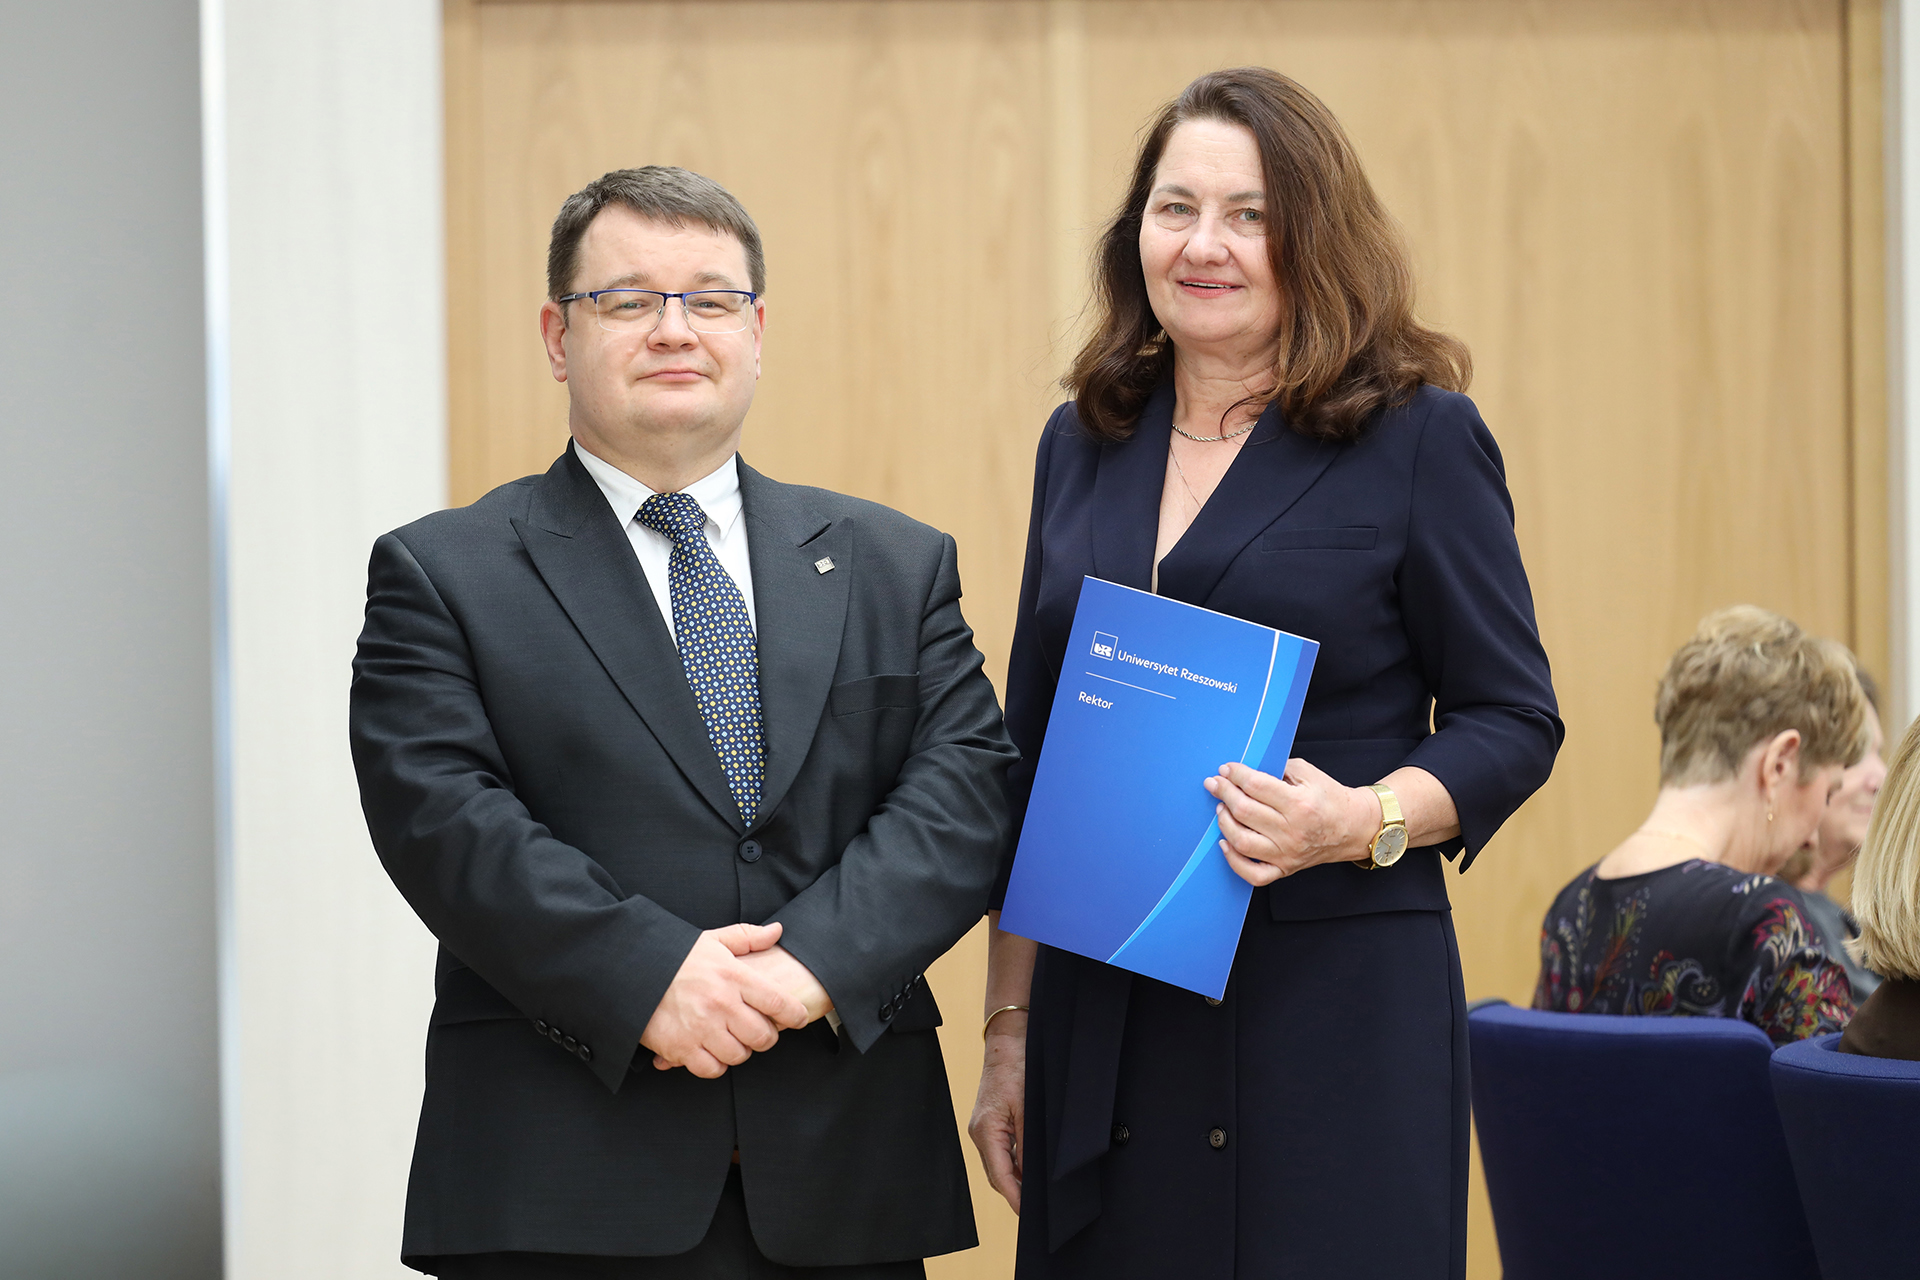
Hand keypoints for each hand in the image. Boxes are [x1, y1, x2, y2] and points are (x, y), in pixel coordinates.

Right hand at [652, 944, 832, 1068]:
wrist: (630, 972)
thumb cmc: (674, 956)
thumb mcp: (712, 940)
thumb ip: (747, 938)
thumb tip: (777, 930)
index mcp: (732, 975)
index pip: (777, 1002)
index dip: (794, 1015)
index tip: (799, 1019)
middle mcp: (721, 1003)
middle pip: (762, 1036)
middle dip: (766, 1037)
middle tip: (758, 1032)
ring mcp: (701, 1027)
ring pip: (739, 1055)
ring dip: (740, 1051)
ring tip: (733, 1040)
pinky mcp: (681, 1048)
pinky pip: (712, 1069)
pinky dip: (716, 1065)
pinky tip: (712, 1052)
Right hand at [968, 1012, 1027, 1213]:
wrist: (1007, 1043)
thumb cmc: (1017, 1070)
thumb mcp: (1028, 1109)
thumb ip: (1029, 1144)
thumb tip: (1033, 1175)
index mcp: (985, 1131)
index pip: (999, 1176)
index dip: (1015, 1198)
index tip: (1028, 1214)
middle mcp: (979, 1133)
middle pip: (996, 1174)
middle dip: (1014, 1193)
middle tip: (1036, 1210)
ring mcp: (982, 1128)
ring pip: (998, 1165)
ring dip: (1014, 1179)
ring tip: (1035, 1194)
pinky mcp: (988, 1123)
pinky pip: (999, 1152)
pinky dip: (1013, 1164)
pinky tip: (1028, 1168)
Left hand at [1204, 759, 1377, 886]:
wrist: (1352, 827)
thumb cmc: (1329, 798)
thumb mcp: (1307, 773)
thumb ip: (1276, 768)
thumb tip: (1243, 771)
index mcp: (1299, 803)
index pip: (1256, 786)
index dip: (1235, 774)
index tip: (1226, 769)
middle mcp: (1292, 831)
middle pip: (1244, 811)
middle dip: (1224, 792)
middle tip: (1215, 783)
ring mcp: (1286, 853)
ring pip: (1242, 841)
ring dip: (1224, 822)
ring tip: (1221, 808)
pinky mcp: (1284, 868)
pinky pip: (1252, 873)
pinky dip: (1233, 860)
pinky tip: (1226, 843)